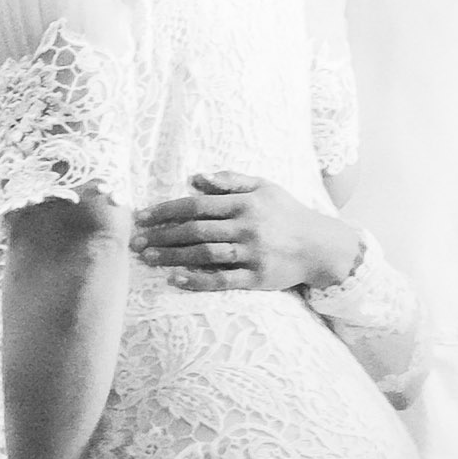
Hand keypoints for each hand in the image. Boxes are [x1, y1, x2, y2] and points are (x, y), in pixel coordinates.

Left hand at [132, 169, 364, 293]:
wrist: (323, 246)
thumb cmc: (287, 214)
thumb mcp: (265, 187)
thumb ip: (231, 181)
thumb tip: (196, 178)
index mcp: (246, 203)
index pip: (197, 205)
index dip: (166, 211)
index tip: (141, 217)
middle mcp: (248, 227)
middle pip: (196, 230)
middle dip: (162, 235)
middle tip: (135, 242)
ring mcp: (253, 254)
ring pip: (205, 254)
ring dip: (172, 257)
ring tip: (147, 258)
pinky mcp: (258, 278)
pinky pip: (222, 280)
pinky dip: (197, 280)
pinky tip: (175, 279)